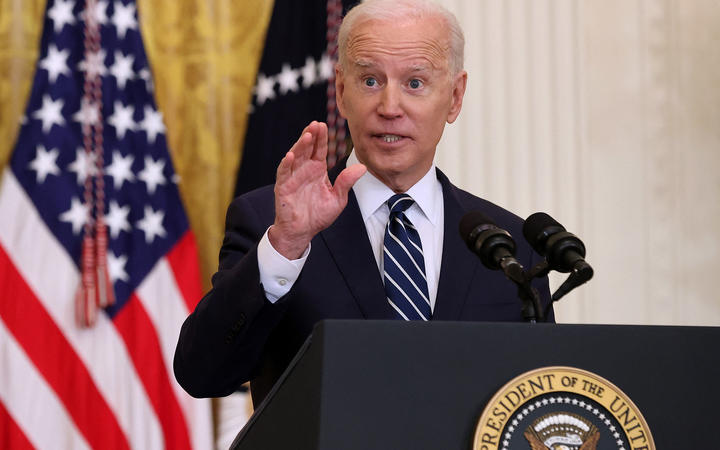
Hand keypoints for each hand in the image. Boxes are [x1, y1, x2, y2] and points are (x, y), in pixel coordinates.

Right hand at [269, 121, 365, 258]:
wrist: (303, 231)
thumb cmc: (318, 215)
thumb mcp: (338, 199)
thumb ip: (346, 182)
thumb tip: (362, 167)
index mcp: (317, 170)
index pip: (320, 150)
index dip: (322, 138)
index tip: (324, 125)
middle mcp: (304, 170)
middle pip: (307, 149)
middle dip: (311, 136)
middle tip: (316, 124)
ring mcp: (293, 177)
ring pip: (295, 157)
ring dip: (300, 146)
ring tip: (307, 135)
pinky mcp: (283, 187)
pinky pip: (284, 173)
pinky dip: (286, 164)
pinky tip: (290, 155)